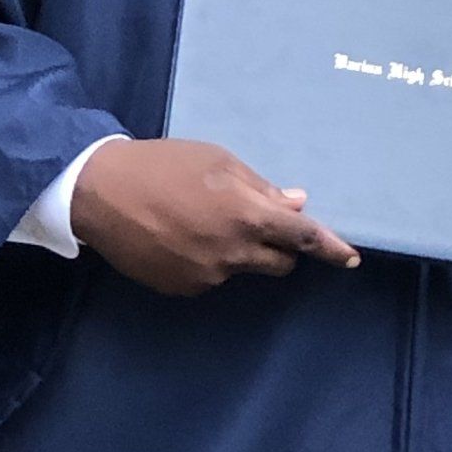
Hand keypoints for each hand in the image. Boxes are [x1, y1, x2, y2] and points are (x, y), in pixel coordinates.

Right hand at [70, 139, 359, 296]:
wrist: (100, 192)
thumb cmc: (163, 165)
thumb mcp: (216, 162)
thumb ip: (259, 188)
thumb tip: (296, 204)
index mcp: (245, 215)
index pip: (303, 238)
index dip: (331, 248)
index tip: (351, 258)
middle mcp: (232, 253)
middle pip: (280, 264)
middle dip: (278, 248)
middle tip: (252, 223)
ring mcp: (207, 276)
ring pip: (242, 269)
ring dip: (236, 251)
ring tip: (197, 222)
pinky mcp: (183, 289)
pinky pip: (210, 278)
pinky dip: (206, 261)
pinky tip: (178, 238)